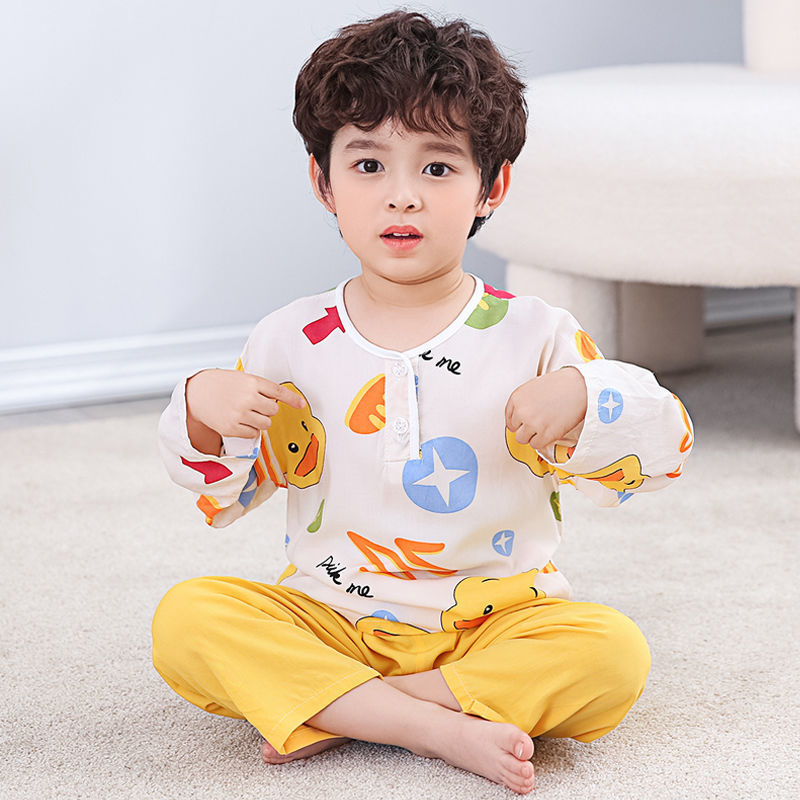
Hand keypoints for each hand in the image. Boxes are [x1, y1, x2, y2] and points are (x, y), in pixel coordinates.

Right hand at [185, 368, 304, 446]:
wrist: (197, 393)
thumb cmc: (222, 384)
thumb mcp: (242, 378)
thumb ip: (260, 388)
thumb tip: (279, 403)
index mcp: (251, 382)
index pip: (278, 392)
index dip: (292, 399)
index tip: (301, 405)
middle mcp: (247, 398)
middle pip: (273, 411)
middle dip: (267, 409)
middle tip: (254, 405)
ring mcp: (239, 413)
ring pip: (266, 424)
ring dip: (261, 421)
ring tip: (248, 414)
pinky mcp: (232, 427)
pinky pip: (254, 433)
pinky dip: (251, 430)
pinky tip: (240, 421)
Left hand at [505, 367, 586, 451]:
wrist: (580, 387)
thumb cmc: (562, 384)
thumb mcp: (535, 387)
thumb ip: (525, 401)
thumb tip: (521, 415)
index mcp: (517, 398)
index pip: (508, 418)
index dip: (517, 422)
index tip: (522, 424)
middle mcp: (522, 411)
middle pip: (515, 430)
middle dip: (525, 428)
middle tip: (536, 425)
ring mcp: (532, 424)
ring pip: (522, 439)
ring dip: (532, 436)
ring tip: (544, 429)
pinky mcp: (544, 434)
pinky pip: (535, 445)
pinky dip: (542, 441)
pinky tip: (549, 433)